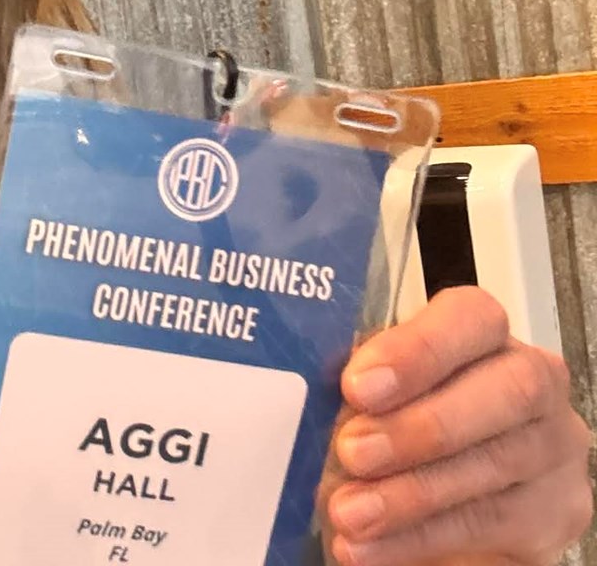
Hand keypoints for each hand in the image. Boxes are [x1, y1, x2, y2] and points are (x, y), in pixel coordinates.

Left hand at [326, 287, 592, 564]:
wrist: (427, 503)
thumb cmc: (390, 429)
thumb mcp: (366, 402)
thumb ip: (356, 394)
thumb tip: (308, 404)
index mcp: (481, 338)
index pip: (470, 318)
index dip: (417, 350)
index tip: (357, 385)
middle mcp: (532, 384)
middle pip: (507, 390)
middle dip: (421, 425)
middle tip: (352, 452)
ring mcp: (550, 448)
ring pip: (498, 462)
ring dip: (412, 492)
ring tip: (349, 512)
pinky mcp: (554, 512)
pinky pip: (491, 523)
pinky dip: (420, 537)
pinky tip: (370, 546)